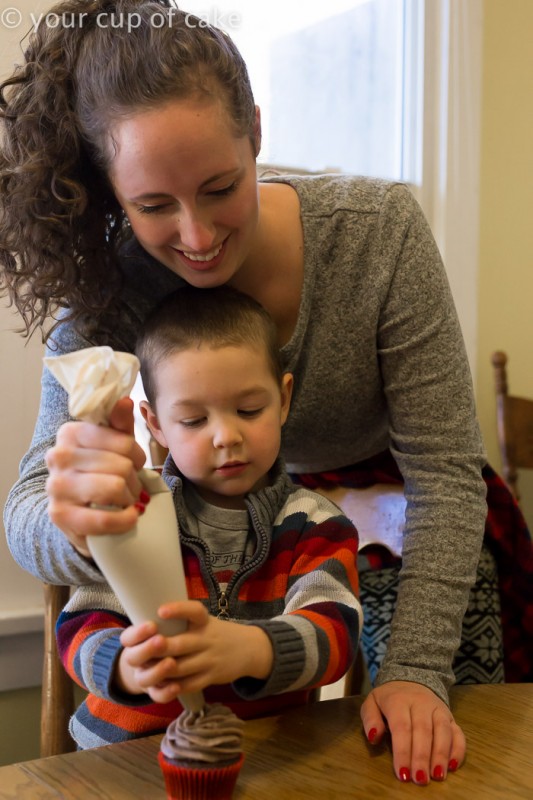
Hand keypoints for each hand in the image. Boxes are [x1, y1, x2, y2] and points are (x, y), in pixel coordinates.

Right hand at [46, 398, 145, 555]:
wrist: (75, 509)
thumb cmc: (99, 472)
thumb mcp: (113, 445)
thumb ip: (120, 423)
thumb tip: (125, 400)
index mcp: (70, 432)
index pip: (123, 441)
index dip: (137, 456)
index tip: (134, 463)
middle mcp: (57, 455)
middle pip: (122, 465)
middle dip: (135, 479)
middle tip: (132, 487)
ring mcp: (56, 486)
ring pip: (115, 488)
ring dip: (129, 498)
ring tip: (127, 500)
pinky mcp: (59, 515)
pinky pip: (103, 519)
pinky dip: (124, 520)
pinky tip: (129, 517)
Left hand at [116, 600, 272, 703]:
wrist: (249, 649)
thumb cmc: (217, 633)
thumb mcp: (206, 621)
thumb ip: (184, 621)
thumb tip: (150, 619)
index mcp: (204, 621)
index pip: (194, 610)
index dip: (178, 609)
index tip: (161, 611)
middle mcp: (207, 638)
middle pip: (181, 644)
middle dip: (160, 648)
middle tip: (143, 649)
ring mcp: (210, 659)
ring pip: (181, 667)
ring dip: (162, 670)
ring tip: (145, 669)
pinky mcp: (212, 676)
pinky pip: (189, 684)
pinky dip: (173, 686)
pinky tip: (161, 683)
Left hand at [360, 681, 464, 784]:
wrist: (412, 679)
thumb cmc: (389, 698)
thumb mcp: (372, 702)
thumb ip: (370, 719)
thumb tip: (374, 737)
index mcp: (399, 700)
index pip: (402, 727)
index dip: (403, 751)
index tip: (402, 774)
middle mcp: (421, 703)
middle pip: (423, 731)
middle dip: (422, 757)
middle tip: (420, 779)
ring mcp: (438, 709)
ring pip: (443, 731)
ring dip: (441, 755)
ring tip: (437, 776)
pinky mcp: (451, 717)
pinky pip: (458, 733)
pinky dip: (458, 750)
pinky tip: (452, 766)